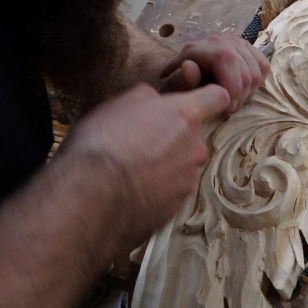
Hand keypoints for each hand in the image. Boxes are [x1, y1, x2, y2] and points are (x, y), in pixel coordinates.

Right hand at [65, 82, 229, 243]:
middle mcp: (194, 148)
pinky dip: (154, 192)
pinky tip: (129, 191)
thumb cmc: (102, 143)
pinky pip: (169, 193)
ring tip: (130, 171)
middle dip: (173, 138)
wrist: (89, 196)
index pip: (217, 97)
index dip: (208, 97)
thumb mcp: (120, 102)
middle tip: (140, 143)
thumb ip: (148, 97)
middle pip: (193, 137)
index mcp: (185, 116)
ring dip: (163, 166)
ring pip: (181, 167)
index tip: (198, 100)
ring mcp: (187, 181)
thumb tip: (155, 101)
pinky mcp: (174, 209)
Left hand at [158, 35, 269, 112]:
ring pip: (258, 69)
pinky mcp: (247, 48)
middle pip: (245, 68)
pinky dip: (257, 83)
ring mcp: (235, 42)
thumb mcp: (173, 89)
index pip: (226, 58)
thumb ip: (179, 81)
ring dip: (249, 91)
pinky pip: (264, 66)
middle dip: (241, 95)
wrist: (182, 77)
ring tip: (233, 100)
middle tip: (229, 108)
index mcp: (198, 48)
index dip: (232, 85)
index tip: (227, 107)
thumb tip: (189, 67)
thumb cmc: (178, 87)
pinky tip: (242, 90)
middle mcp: (219, 40)